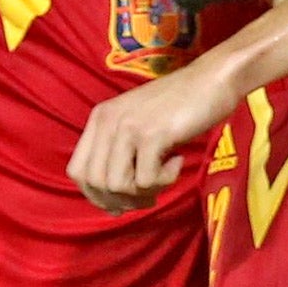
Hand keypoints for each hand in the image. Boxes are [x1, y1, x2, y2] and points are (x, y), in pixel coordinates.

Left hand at [67, 55, 237, 211]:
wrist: (211, 80)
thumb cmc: (178, 106)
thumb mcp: (137, 125)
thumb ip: (120, 156)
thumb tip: (113, 206)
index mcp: (99, 118)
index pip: (76, 171)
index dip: (95, 194)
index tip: (120, 201)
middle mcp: (108, 121)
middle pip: (95, 183)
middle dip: (120, 200)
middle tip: (148, 196)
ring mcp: (128, 127)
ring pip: (117, 185)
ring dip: (143, 193)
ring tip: (163, 178)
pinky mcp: (153, 135)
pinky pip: (146, 180)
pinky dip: (165, 181)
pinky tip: (177, 161)